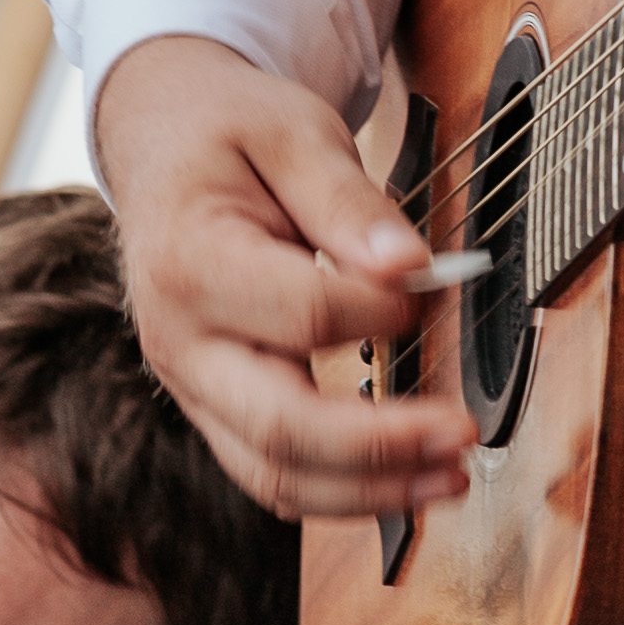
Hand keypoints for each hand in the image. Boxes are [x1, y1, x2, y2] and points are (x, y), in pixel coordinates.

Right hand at [92, 34, 479, 525]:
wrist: (162, 145)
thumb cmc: (228, 134)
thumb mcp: (293, 132)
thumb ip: (349, 200)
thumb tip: (411, 268)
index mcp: (188, 261)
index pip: (302, 313)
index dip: (379, 310)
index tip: (432, 283)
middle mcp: (179, 342)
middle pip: (279, 428)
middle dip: (380, 446)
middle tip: (461, 434)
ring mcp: (192, 386)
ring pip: (275, 474)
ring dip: (371, 490)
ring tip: (452, 478)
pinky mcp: (215, 408)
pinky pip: (273, 472)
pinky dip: (342, 491)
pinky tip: (407, 480)